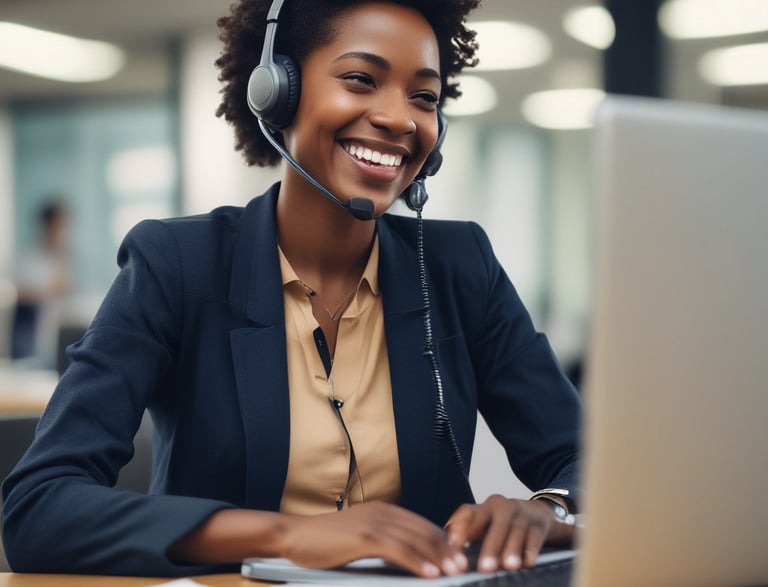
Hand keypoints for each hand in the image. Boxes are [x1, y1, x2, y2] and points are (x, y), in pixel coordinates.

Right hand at [281, 501, 468, 577]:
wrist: (294, 536)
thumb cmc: (323, 542)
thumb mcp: (359, 537)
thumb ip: (382, 542)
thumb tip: (406, 558)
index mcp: (383, 510)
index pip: (421, 525)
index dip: (442, 541)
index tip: (457, 555)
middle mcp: (382, 512)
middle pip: (423, 531)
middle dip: (447, 550)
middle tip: (464, 566)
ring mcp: (374, 522)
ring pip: (416, 541)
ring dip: (439, 558)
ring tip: (455, 572)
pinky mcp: (364, 536)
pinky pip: (399, 551)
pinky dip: (418, 563)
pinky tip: (431, 574)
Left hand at [444, 494, 574, 572]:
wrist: (538, 513)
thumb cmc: (503, 523)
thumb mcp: (485, 523)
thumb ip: (467, 534)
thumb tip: (446, 552)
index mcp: (485, 507)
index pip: (469, 514)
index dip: (461, 529)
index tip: (454, 547)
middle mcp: (502, 506)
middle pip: (497, 523)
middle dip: (491, 546)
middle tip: (485, 567)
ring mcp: (523, 513)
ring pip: (517, 530)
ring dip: (512, 549)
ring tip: (508, 566)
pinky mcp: (539, 524)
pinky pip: (535, 537)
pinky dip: (531, 550)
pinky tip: (527, 563)